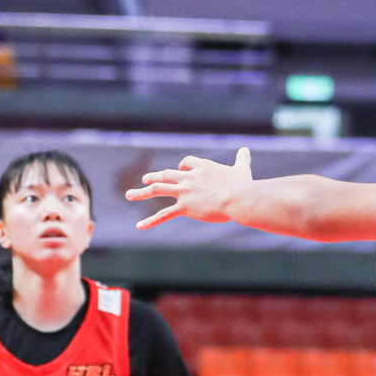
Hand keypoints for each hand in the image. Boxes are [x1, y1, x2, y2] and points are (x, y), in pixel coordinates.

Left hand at [127, 149, 248, 229]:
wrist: (237, 197)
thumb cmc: (242, 185)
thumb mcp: (242, 168)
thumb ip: (242, 159)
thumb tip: (246, 149)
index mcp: (202, 167)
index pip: (186, 163)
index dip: (182, 166)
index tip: (181, 169)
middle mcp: (189, 177)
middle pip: (167, 174)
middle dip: (155, 176)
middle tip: (145, 179)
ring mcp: (184, 192)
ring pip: (158, 189)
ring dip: (142, 192)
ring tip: (130, 194)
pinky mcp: (184, 206)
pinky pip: (164, 214)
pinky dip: (151, 221)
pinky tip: (139, 226)